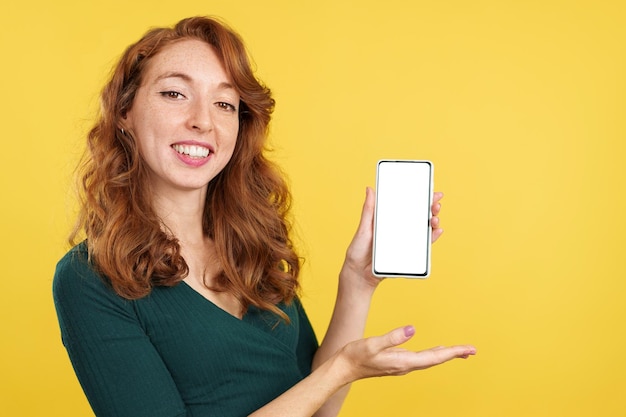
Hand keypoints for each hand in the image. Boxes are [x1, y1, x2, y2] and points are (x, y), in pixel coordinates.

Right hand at [338, 326, 475, 381]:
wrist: (343, 368)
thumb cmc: (355, 355)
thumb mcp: (372, 343)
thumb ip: (393, 337)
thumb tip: (412, 329)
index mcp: (403, 361)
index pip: (434, 357)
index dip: (452, 352)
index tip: (468, 349)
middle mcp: (405, 365)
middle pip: (435, 360)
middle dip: (454, 354)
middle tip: (472, 350)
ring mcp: (401, 365)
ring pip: (429, 360)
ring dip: (445, 354)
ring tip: (459, 351)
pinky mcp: (396, 362)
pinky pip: (421, 359)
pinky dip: (433, 354)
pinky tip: (436, 351)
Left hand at [341, 189, 445, 288]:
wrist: (360, 273)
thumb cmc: (359, 249)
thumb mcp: (364, 227)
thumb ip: (368, 210)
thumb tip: (369, 189)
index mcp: (389, 219)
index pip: (407, 205)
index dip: (420, 197)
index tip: (429, 190)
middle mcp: (399, 228)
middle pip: (418, 215)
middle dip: (430, 207)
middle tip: (435, 204)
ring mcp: (404, 240)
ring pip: (423, 228)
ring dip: (433, 221)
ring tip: (434, 218)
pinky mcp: (408, 252)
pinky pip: (423, 245)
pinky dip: (431, 238)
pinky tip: (436, 231)